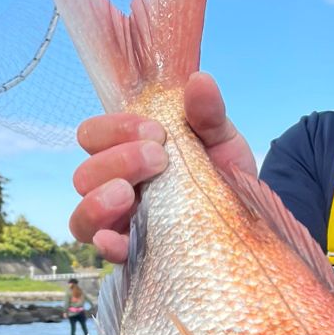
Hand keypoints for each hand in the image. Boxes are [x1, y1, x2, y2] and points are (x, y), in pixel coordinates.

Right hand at [70, 71, 253, 261]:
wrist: (251, 216)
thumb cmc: (223, 170)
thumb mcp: (221, 137)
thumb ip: (208, 113)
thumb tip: (201, 81)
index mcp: (126, 150)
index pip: (94, 135)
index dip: (116, 129)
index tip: (157, 131)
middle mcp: (115, 185)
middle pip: (86, 174)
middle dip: (117, 161)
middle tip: (158, 159)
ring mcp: (122, 222)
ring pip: (83, 217)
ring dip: (98, 202)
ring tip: (127, 194)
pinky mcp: (136, 253)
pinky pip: (107, 253)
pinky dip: (106, 245)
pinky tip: (115, 239)